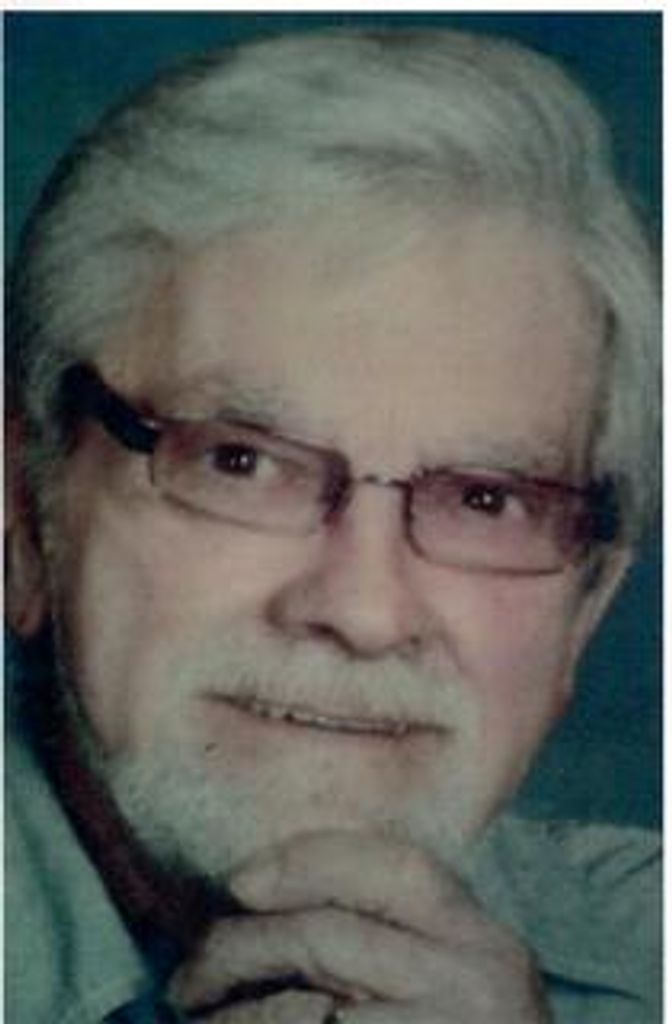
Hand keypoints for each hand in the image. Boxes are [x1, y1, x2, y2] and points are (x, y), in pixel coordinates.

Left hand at [167, 830, 551, 1021]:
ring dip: (233, 1011)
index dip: (310, 860)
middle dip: (243, 945)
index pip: (397, 866)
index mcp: (483, 942)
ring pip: (301, 1007)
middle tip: (192, 972)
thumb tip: (269, 897)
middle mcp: (478, 982)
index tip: (241, 881)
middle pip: (331, 933)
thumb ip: (394, 940)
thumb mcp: (451, 986)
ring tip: (197, 1013)